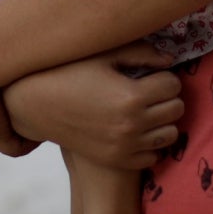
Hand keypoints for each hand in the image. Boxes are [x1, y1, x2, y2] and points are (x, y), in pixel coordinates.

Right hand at [2, 44, 184, 172]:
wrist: (36, 107)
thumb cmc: (69, 73)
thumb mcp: (103, 56)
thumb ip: (140, 53)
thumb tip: (170, 60)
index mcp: (131, 96)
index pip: (174, 85)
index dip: (165, 76)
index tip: (152, 75)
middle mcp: (132, 125)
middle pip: (176, 110)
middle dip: (167, 97)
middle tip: (150, 91)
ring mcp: (125, 146)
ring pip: (170, 135)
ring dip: (162, 121)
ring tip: (146, 110)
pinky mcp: (117, 160)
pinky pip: (152, 156)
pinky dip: (149, 144)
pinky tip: (136, 130)